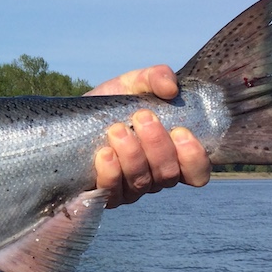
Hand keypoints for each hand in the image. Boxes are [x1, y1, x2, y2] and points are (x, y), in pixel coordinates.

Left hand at [86, 65, 210, 207]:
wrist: (74, 117)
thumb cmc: (114, 103)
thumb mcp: (134, 83)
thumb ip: (156, 77)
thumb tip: (170, 88)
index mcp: (172, 155)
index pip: (197, 173)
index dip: (194, 158)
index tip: (181, 132)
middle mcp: (155, 176)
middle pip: (168, 174)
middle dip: (157, 146)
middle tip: (142, 117)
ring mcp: (130, 188)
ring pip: (141, 182)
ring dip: (132, 155)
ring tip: (118, 129)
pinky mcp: (104, 193)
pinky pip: (112, 191)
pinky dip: (111, 172)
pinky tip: (105, 153)